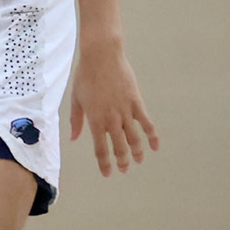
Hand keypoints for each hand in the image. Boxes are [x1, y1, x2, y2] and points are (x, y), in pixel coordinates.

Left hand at [70, 41, 158, 175]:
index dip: (105, 163)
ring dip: (137, 152)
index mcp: (95, 119)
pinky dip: (152, 136)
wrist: (102, 56)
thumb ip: (76, 120)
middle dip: (122, 161)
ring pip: (134, 138)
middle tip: (124, 170)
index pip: (101, 148)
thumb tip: (74, 138)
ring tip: (138, 161)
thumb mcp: (76, 98)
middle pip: (119, 147)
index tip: (108, 174)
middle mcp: (111, 119)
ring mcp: (126, 111)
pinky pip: (147, 123)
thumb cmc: (86, 75)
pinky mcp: (136, 102)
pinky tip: (155, 146)